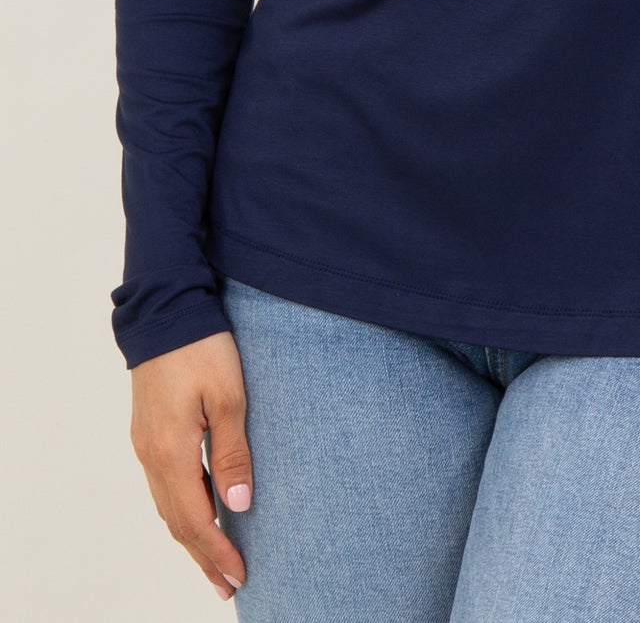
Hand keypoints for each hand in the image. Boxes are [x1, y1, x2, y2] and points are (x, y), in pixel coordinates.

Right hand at [128, 330, 252, 600]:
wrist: (165, 309)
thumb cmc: (202, 347)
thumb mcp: (229, 396)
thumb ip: (231, 452)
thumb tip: (237, 505)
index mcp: (171, 451)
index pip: (194, 519)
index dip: (216, 552)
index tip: (238, 577)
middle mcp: (152, 455)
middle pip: (177, 521)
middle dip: (203, 555)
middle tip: (227, 585)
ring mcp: (146, 443)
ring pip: (168, 505)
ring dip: (192, 536)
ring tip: (215, 560)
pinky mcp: (148, 430)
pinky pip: (164, 484)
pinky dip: (182, 508)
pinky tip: (200, 511)